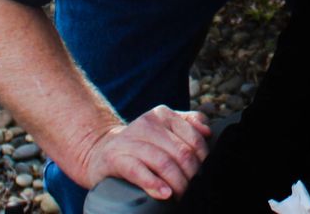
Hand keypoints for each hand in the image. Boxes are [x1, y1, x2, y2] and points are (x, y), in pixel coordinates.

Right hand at [83, 105, 211, 200]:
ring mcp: (130, 140)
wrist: (101, 151)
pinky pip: (138, 171)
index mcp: (163, 114)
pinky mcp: (115, 158)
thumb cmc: (141, 145)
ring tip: (180, 195)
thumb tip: (208, 132)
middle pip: (180, 152)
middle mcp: (147, 123)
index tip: (201, 173)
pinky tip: (164, 193)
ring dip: (176, 183)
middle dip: (190, 175)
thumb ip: (188, 124)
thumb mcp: (164, 128)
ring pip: (163, 162)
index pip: (194, 137)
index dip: (202, 159)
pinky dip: (153, 183)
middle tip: (191, 189)